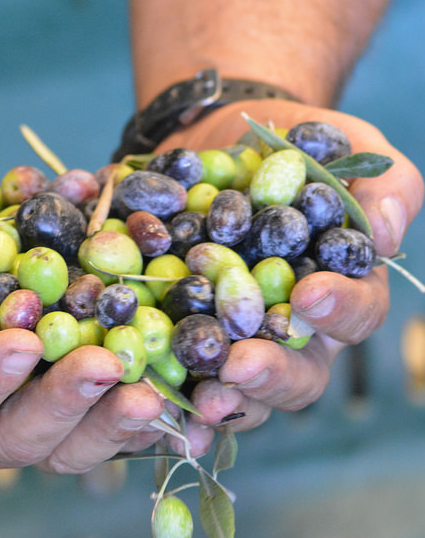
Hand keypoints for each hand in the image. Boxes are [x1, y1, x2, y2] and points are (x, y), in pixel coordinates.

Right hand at [0, 197, 163, 478]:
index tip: (21, 343)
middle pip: (19, 440)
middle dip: (64, 405)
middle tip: (106, 368)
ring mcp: (19, 426)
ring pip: (70, 445)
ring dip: (113, 421)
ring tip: (152, 390)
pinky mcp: (61, 411)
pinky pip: (103, 425)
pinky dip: (142, 419)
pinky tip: (182, 408)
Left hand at [157, 99, 423, 443]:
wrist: (222, 136)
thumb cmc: (295, 146)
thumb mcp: (345, 147)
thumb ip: (382, 185)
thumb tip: (388, 235)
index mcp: (338, 289)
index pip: (354, 314)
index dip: (339, 311)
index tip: (310, 295)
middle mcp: (289, 326)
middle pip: (295, 373)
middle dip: (270, 374)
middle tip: (240, 367)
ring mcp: (235, 335)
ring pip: (237, 388)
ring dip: (220, 400)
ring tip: (199, 401)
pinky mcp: (183, 330)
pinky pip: (176, 369)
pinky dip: (164, 385)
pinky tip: (149, 397)